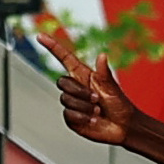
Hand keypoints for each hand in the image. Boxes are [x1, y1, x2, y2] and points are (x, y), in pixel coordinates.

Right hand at [38, 29, 137, 146]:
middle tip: (97, 99)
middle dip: (80, 92)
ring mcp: (72, 103)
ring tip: (98, 111)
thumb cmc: (120, 105)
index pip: (64, 58)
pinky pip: (68, 114)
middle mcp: (76, 88)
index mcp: (84, 75)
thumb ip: (104, 73)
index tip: (40, 36)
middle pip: (62, 82)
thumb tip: (102, 55)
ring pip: (66, 99)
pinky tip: (93, 120)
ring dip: (84, 107)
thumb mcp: (112, 88)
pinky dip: (82, 118)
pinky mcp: (71, 118)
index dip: (52, 47)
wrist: (123, 127)